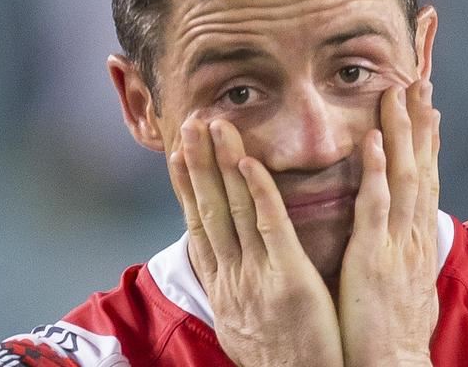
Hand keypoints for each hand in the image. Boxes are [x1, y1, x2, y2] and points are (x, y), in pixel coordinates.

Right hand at [169, 118, 343, 366]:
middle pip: (209, 209)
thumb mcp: (239, 321)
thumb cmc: (277, 355)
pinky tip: (250, 164)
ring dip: (222, 165)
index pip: (198, 224)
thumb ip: (230, 285)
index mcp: (221, 284)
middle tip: (190, 124)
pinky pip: (271, 227)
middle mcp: (231, 276)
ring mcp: (257, 276)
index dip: (186, 185)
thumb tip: (219, 259)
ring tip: (213, 128)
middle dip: (197, 164)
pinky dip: (259, 192)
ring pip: (235, 209)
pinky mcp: (289, 278)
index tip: (178, 153)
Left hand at [338, 80, 440, 366]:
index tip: (427, 106)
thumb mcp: (403, 276)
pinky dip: (378, 173)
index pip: (426, 178)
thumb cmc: (392, 323)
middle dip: (420, 122)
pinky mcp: (374, 257)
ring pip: (405, 177)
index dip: (427, 140)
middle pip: (422, 167)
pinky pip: (376, 208)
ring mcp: (396, 244)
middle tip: (420, 81)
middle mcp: (412, 233)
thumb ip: (400, 243)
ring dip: (403, 133)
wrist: (392, 363)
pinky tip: (374, 142)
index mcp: (415, 237)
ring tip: (399, 94)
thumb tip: (400, 221)